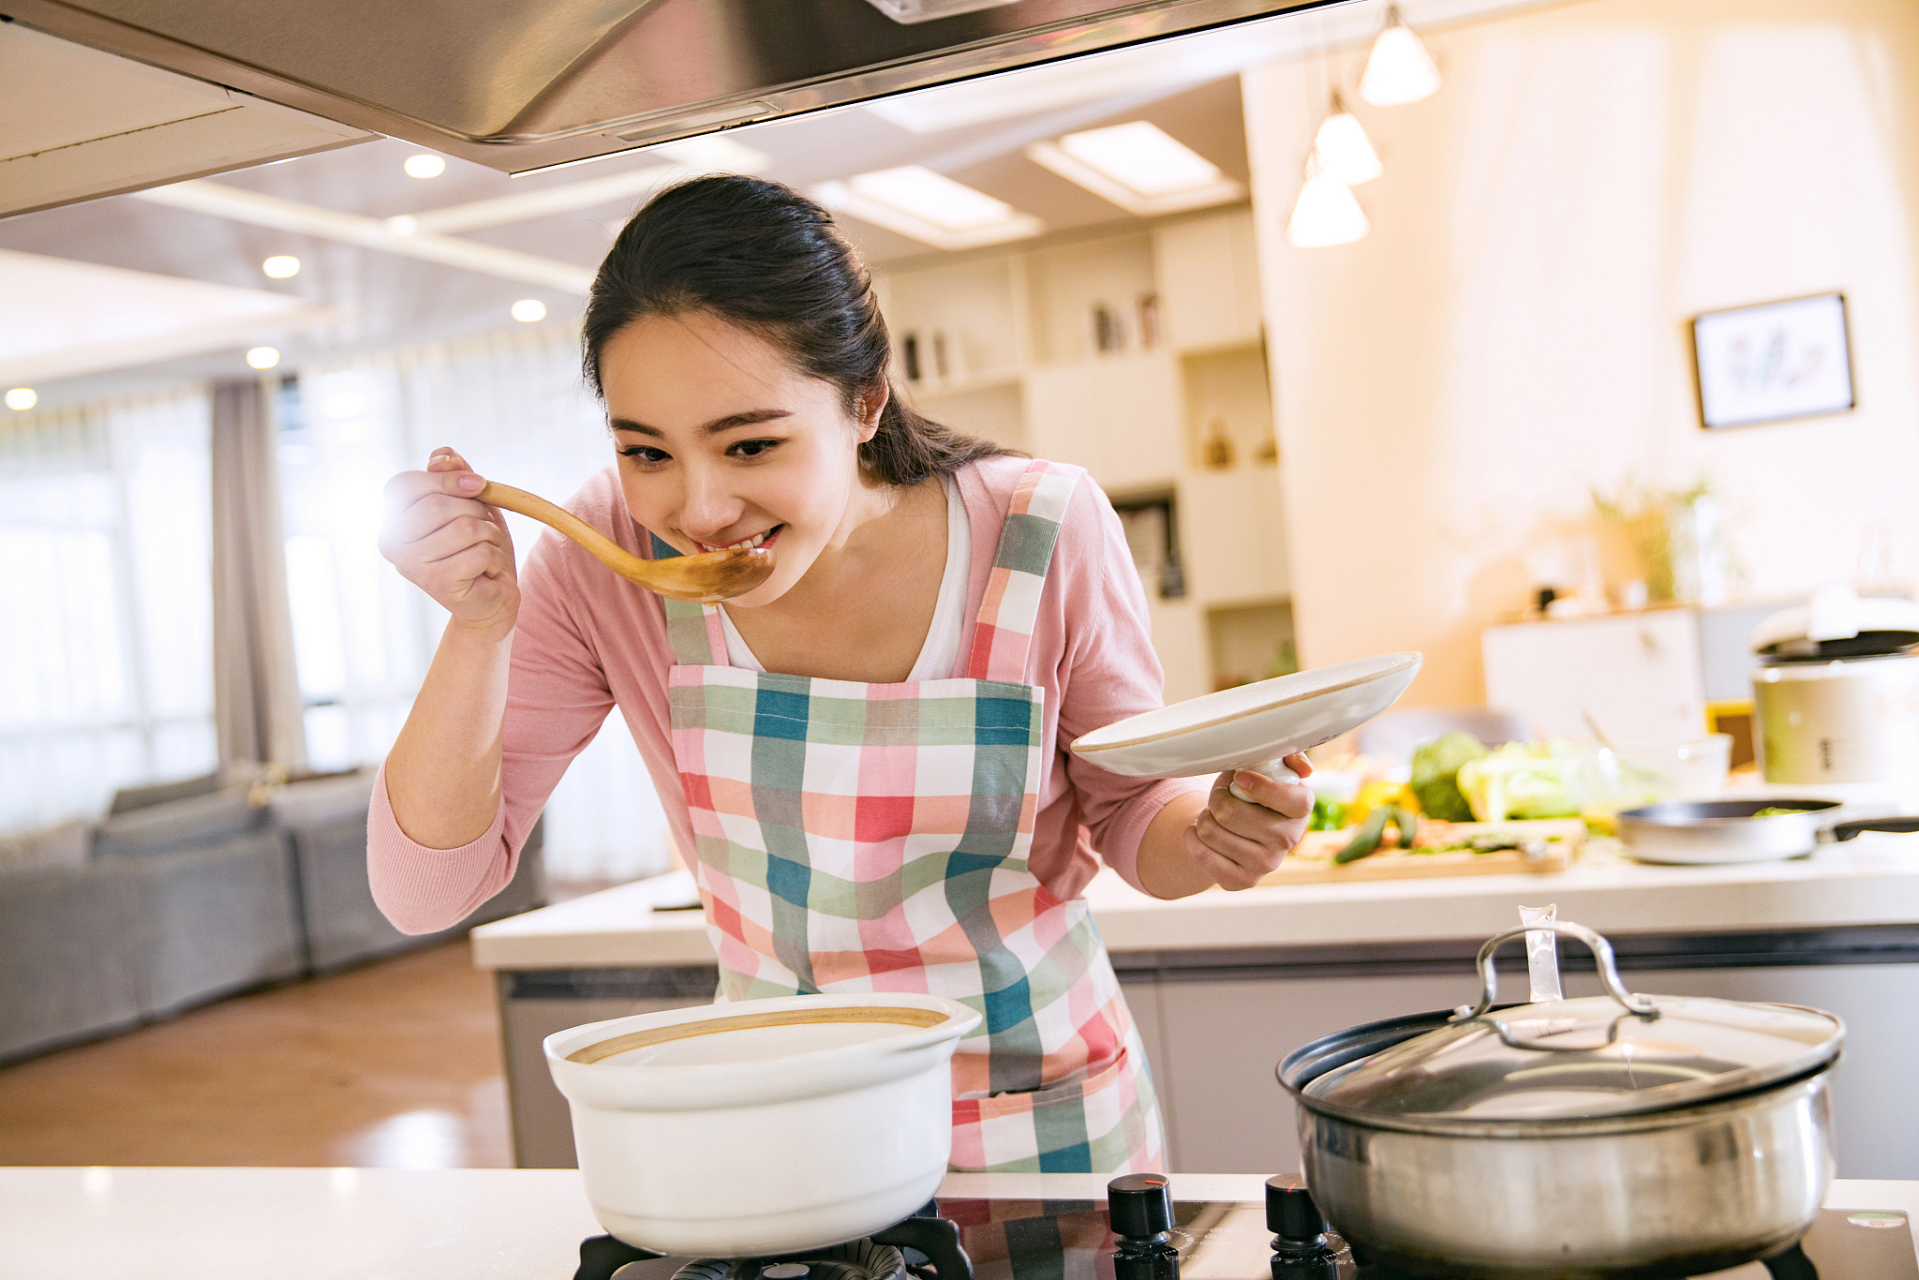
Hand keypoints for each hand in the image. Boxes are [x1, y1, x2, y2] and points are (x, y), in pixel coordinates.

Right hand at [378, 447, 518, 636]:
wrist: (492, 595)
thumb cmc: (477, 545)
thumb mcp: (468, 500)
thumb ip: (453, 473)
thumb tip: (440, 457)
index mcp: (391, 519)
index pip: (405, 484)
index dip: (446, 479)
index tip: (478, 485)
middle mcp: (391, 543)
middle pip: (437, 505)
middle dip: (475, 510)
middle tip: (483, 529)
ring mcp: (410, 565)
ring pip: (464, 527)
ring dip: (489, 536)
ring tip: (484, 551)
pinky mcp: (437, 583)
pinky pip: (480, 552)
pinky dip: (494, 557)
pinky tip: (486, 571)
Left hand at [1183, 753, 1314, 889]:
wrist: (1237, 833)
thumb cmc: (1251, 792)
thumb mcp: (1268, 768)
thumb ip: (1285, 757)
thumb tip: (1303, 768)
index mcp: (1300, 809)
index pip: (1291, 800)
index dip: (1261, 787)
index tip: (1238, 778)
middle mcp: (1288, 840)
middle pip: (1231, 813)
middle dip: (1216, 797)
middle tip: (1219, 796)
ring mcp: (1266, 864)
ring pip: (1211, 831)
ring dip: (1202, 817)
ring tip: (1211, 814)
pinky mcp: (1242, 881)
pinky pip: (1201, 853)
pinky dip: (1192, 837)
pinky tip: (1199, 833)